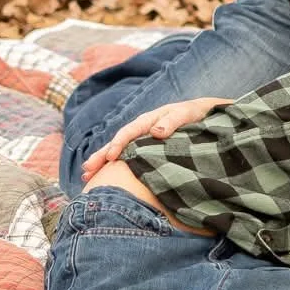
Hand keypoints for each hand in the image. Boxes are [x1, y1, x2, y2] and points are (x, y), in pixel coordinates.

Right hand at [82, 95, 230, 176]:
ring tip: (87, 176)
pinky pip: (127, 156)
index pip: (129, 132)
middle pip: (117, 142)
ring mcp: (141, 139)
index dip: (119, 144)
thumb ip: (173, 120)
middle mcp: (141, 129)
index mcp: (148, 120)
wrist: (202, 113)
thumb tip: (157, 131)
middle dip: (101, 156)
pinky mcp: (145, 148)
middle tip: (87, 170)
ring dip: (103, 162)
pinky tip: (104, 176)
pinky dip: (114, 165)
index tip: (110, 157)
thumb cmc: (195, 113)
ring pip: (118, 150)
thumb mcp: (187, 114)